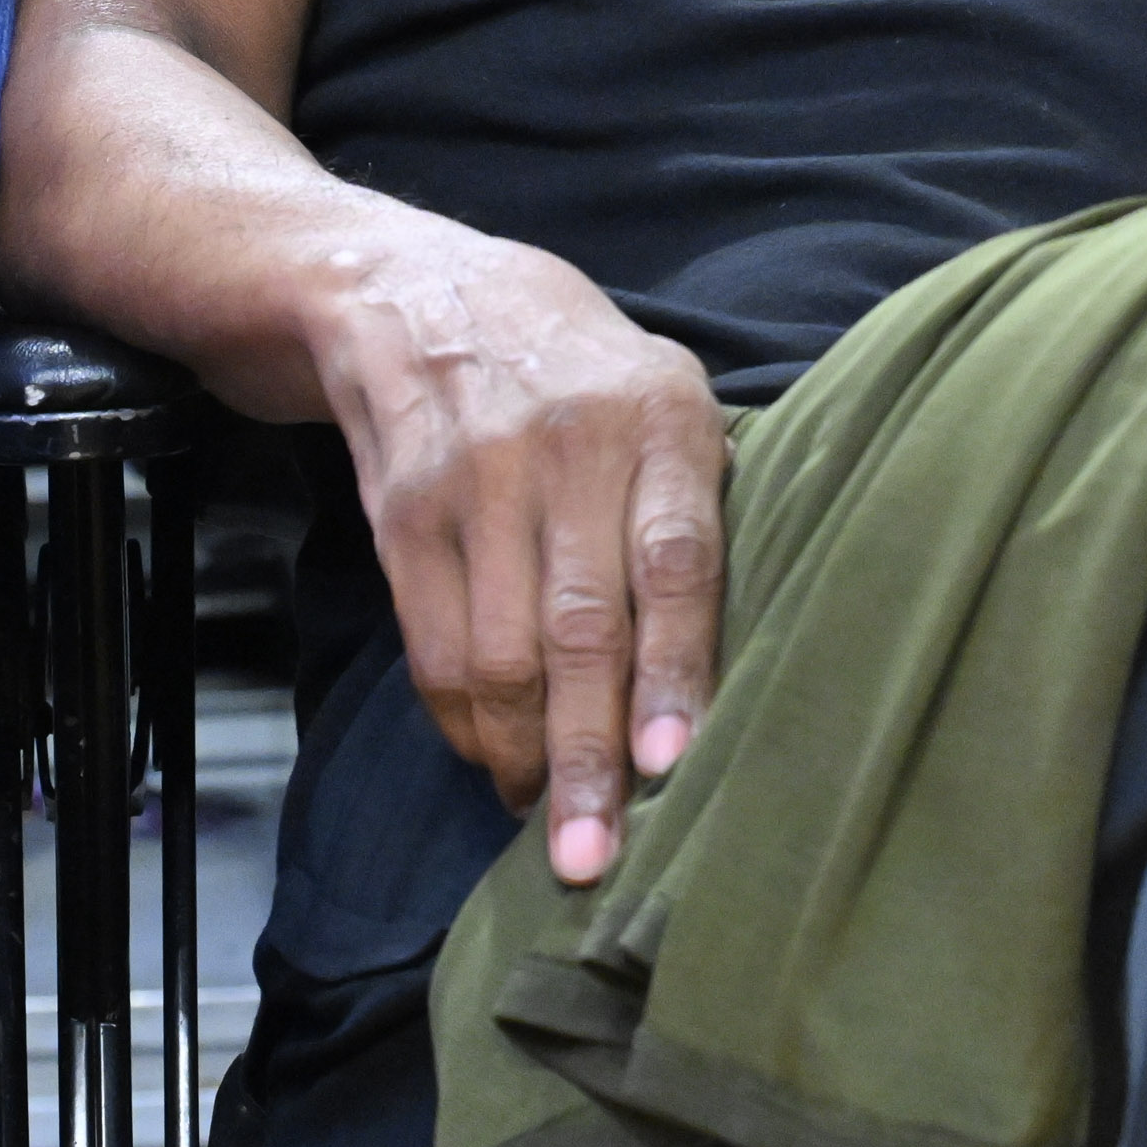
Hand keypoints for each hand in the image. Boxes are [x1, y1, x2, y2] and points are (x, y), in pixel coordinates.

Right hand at [309, 236, 729, 883]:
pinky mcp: (402, 512)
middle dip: (588, 757)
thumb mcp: (663, 390)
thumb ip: (694, 505)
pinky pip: (435, 644)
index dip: (675, 670)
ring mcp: (474, 476)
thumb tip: (745, 655)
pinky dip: (465, 722)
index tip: (674, 768)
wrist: (415, 289)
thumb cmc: (579, 365)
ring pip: (499, 654)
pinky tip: (495, 757)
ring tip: (552, 819)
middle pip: (579, 629)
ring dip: (521, 756)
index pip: (674, 559)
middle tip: (595, 857)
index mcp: (658, 414)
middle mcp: (566, 442)